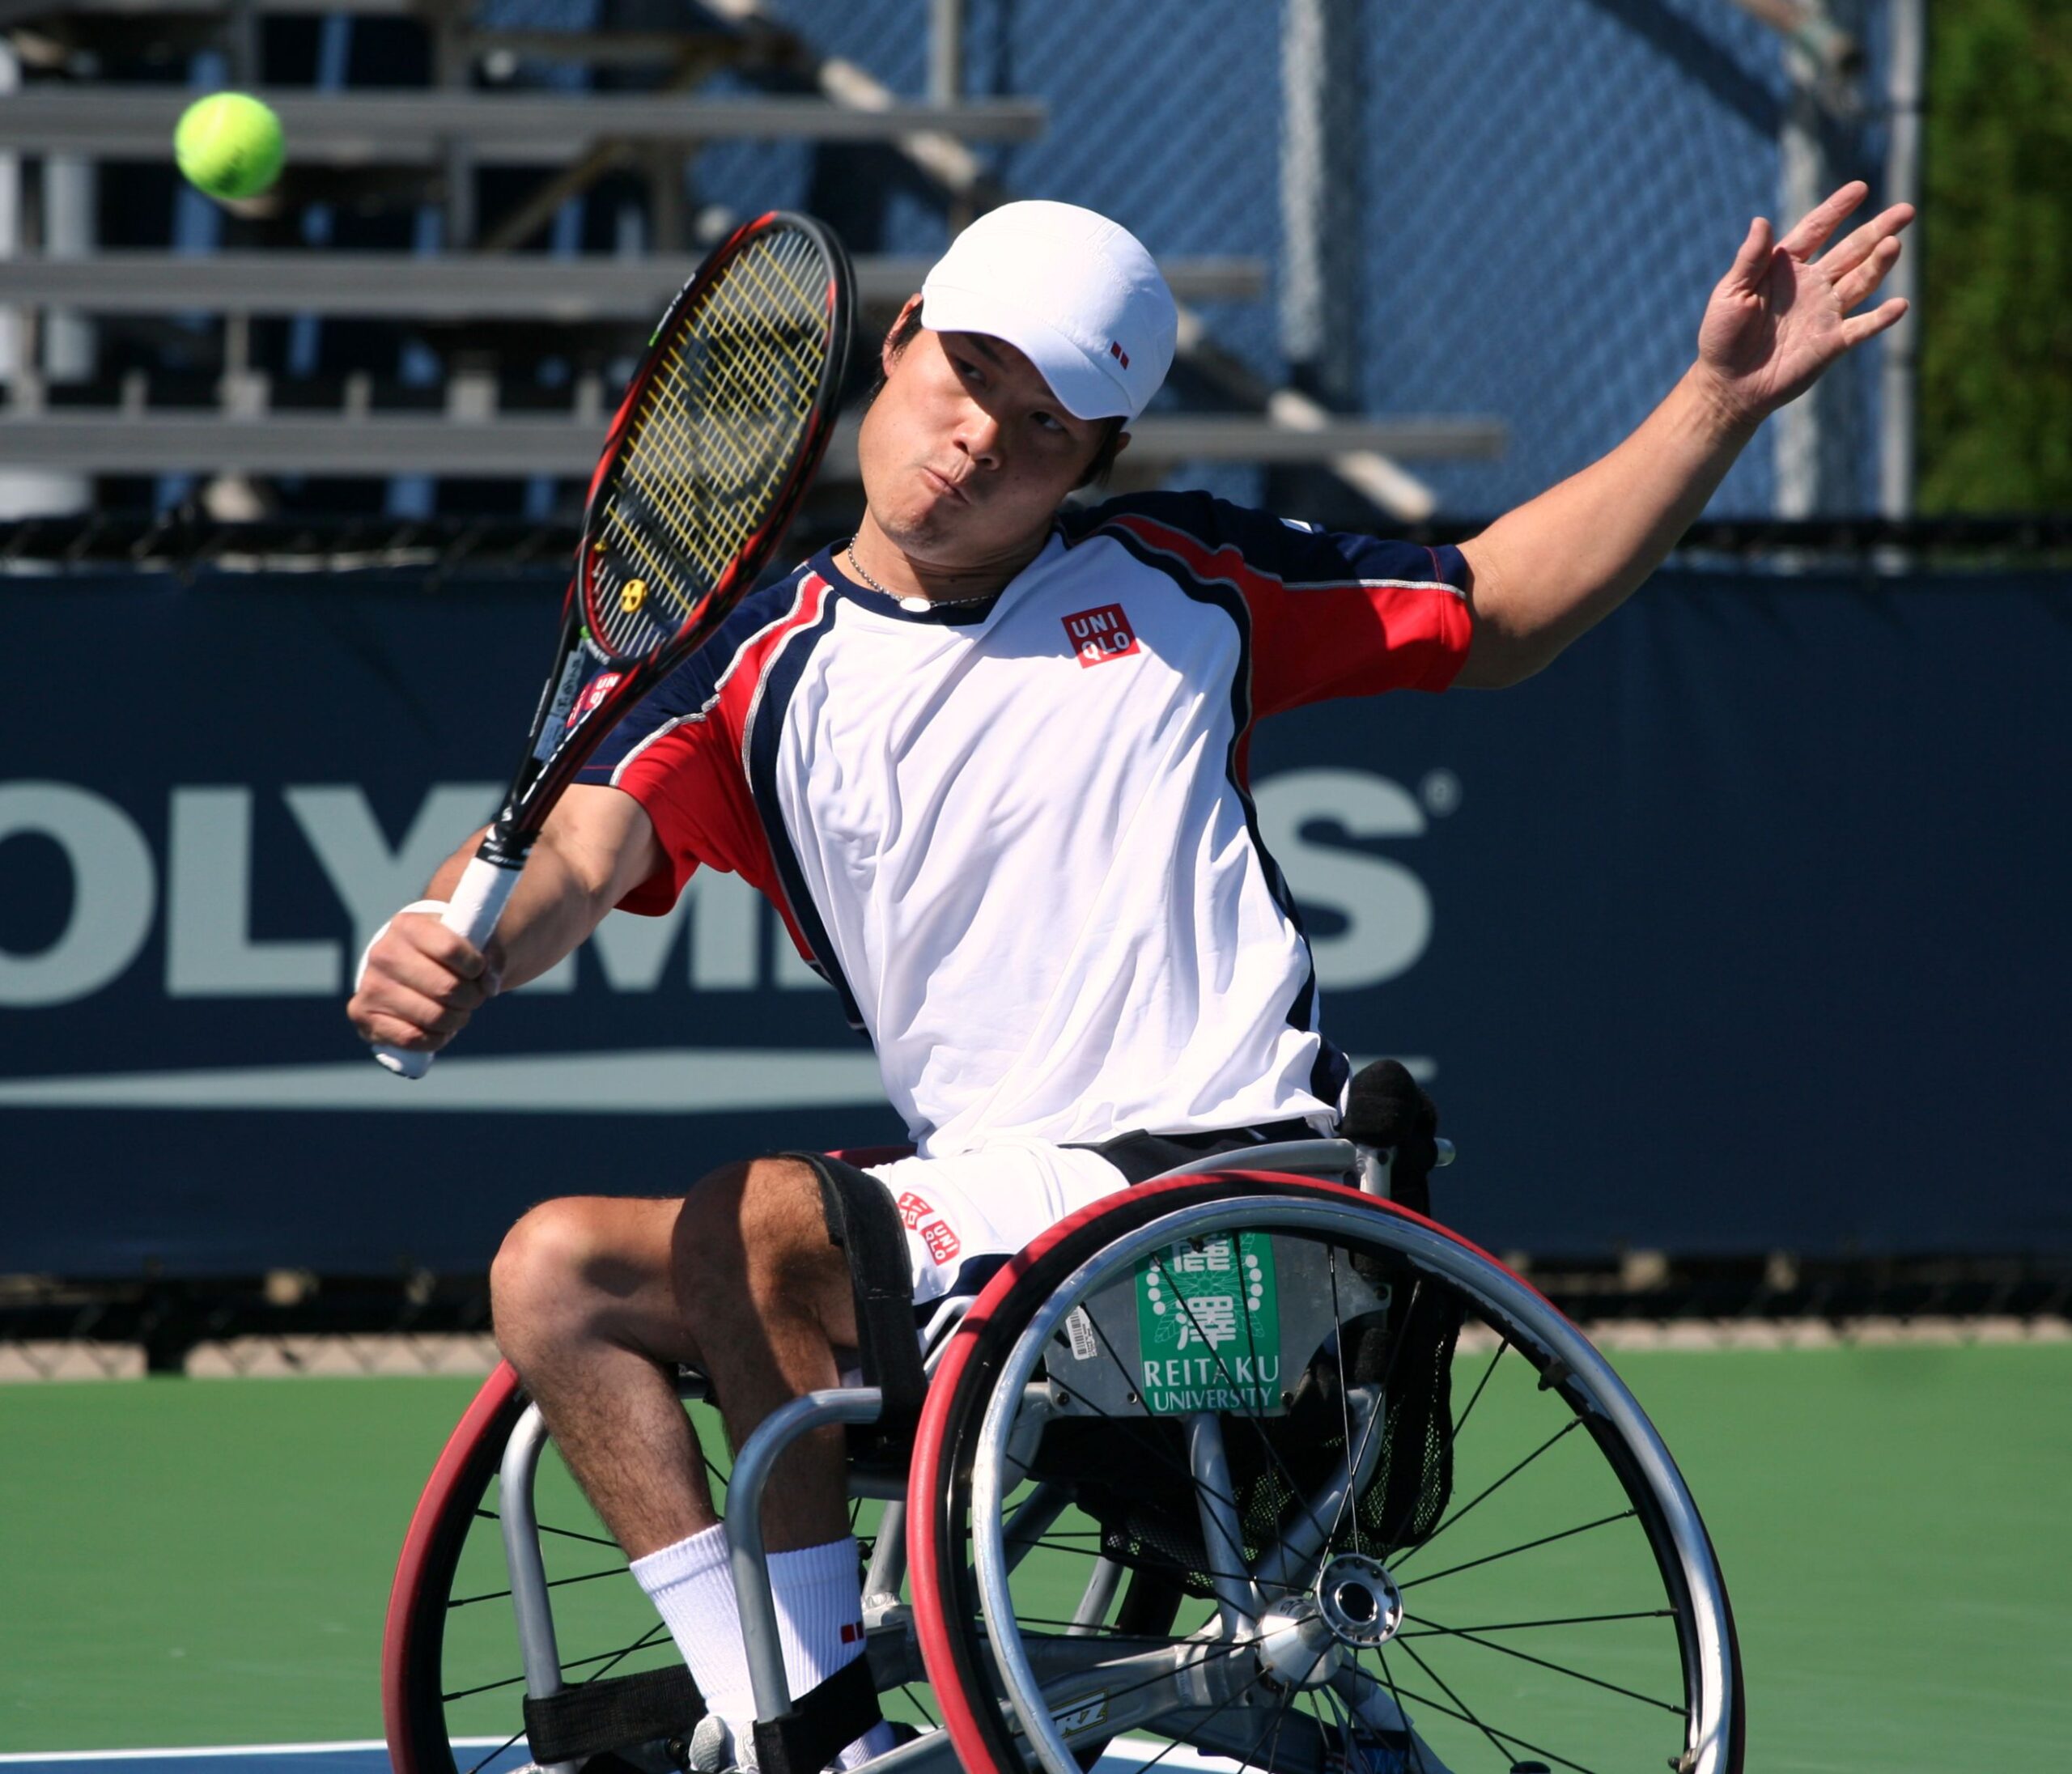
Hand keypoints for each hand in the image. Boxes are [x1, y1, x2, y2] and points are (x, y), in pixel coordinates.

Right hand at [347, 908, 499, 1057]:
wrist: (408, 965)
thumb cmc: (445, 952)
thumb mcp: (470, 941)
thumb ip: (491, 957)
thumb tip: (490, 985)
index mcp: (408, 925)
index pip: (452, 950)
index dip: (477, 966)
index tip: (479, 969)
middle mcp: (383, 953)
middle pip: (447, 988)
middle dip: (471, 998)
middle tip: (473, 996)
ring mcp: (370, 986)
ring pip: (433, 1017)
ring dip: (457, 1020)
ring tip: (457, 1011)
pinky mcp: (363, 1015)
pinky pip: (411, 1039)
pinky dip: (435, 1039)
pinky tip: (439, 1030)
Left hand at [1695, 180, 1911, 428]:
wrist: (1728, 385)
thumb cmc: (1722, 336)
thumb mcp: (1730, 293)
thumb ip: (1749, 259)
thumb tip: (1760, 221)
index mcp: (1786, 266)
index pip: (1816, 230)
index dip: (1837, 209)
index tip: (1860, 188)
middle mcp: (1813, 284)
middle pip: (1853, 250)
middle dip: (1878, 229)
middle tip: (1906, 210)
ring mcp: (1826, 312)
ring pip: (1861, 281)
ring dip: (1880, 264)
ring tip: (1893, 244)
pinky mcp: (1832, 342)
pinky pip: (1862, 327)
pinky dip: (1881, 318)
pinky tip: (1899, 305)